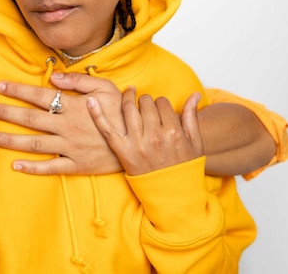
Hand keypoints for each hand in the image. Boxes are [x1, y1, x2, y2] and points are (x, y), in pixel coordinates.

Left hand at [0, 72, 122, 174]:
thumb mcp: (105, 87)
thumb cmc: (122, 112)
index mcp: (73, 106)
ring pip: (34, 143)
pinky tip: (15, 166)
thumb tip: (53, 75)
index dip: (17, 90)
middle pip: (30, 118)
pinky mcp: (76, 165)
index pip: (39, 95)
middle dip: (5, 113)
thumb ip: (78, 80)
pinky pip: (51, 167)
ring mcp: (70, 147)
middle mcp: (67, 126)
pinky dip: (33, 167)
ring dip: (11, 140)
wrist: (140, 142)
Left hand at [88, 88, 202, 175]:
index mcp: (173, 131)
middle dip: (145, 100)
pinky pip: (107, 129)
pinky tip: (90, 101)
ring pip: (128, 109)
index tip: (159, 109)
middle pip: (145, 103)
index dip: (160, 103)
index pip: (162, 103)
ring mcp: (137, 144)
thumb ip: (192, 116)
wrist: (172, 194)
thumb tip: (196, 94)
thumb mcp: (194, 143)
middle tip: (144, 105)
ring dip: (127, 98)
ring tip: (128, 95)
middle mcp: (154, 136)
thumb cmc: (184, 167)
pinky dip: (97, 114)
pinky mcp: (123, 152)